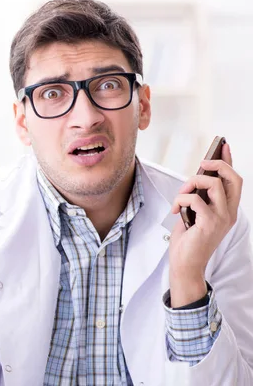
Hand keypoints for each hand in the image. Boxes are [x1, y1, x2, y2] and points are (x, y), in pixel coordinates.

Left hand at [168, 142, 242, 306]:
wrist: (185, 264)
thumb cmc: (188, 240)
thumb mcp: (195, 214)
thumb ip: (200, 198)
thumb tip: (195, 178)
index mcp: (228, 209)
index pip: (234, 180)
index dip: (229, 161)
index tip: (223, 146)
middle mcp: (229, 212)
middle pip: (232, 177)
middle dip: (216, 164)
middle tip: (201, 165)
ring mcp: (222, 218)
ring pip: (212, 184)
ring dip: (191, 184)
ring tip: (180, 195)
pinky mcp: (209, 223)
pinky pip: (195, 199)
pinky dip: (181, 200)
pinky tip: (175, 211)